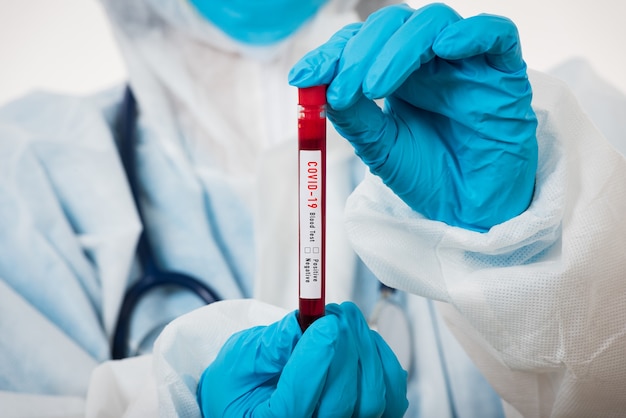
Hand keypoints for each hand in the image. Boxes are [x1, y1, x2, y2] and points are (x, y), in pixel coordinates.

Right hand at [196, 301, 407, 416]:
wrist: (255, 396)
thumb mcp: (240, 360)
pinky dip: (382, 359)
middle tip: (336, 312)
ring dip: (364, 349)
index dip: (315, 360)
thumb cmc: (243, 381)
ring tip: (345, 320)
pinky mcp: (371, 417)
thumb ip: (268, 347)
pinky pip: (392, 392)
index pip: (297, 405)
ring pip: (373, 398)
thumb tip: (304, 325)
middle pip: (341, 403)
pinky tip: (362, 338)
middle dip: (343, 348)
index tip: (324, 323)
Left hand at [289, 3, 537, 231]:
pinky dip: (470, 33)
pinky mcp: (504, 72)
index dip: (333, 53)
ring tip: (374, 89)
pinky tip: (444, 49)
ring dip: (397, 49)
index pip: (362, 43)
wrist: (469, 211)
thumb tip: (320, 86)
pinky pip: (497, 33)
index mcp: (398, 74)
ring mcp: (466, 63)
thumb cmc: (428, 177)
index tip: (302, 76)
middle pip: (393, 25)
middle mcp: (429, 61)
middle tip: (341, 90)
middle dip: (359, 52)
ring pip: (433, 22)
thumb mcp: (380, 148)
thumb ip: (354, 115)